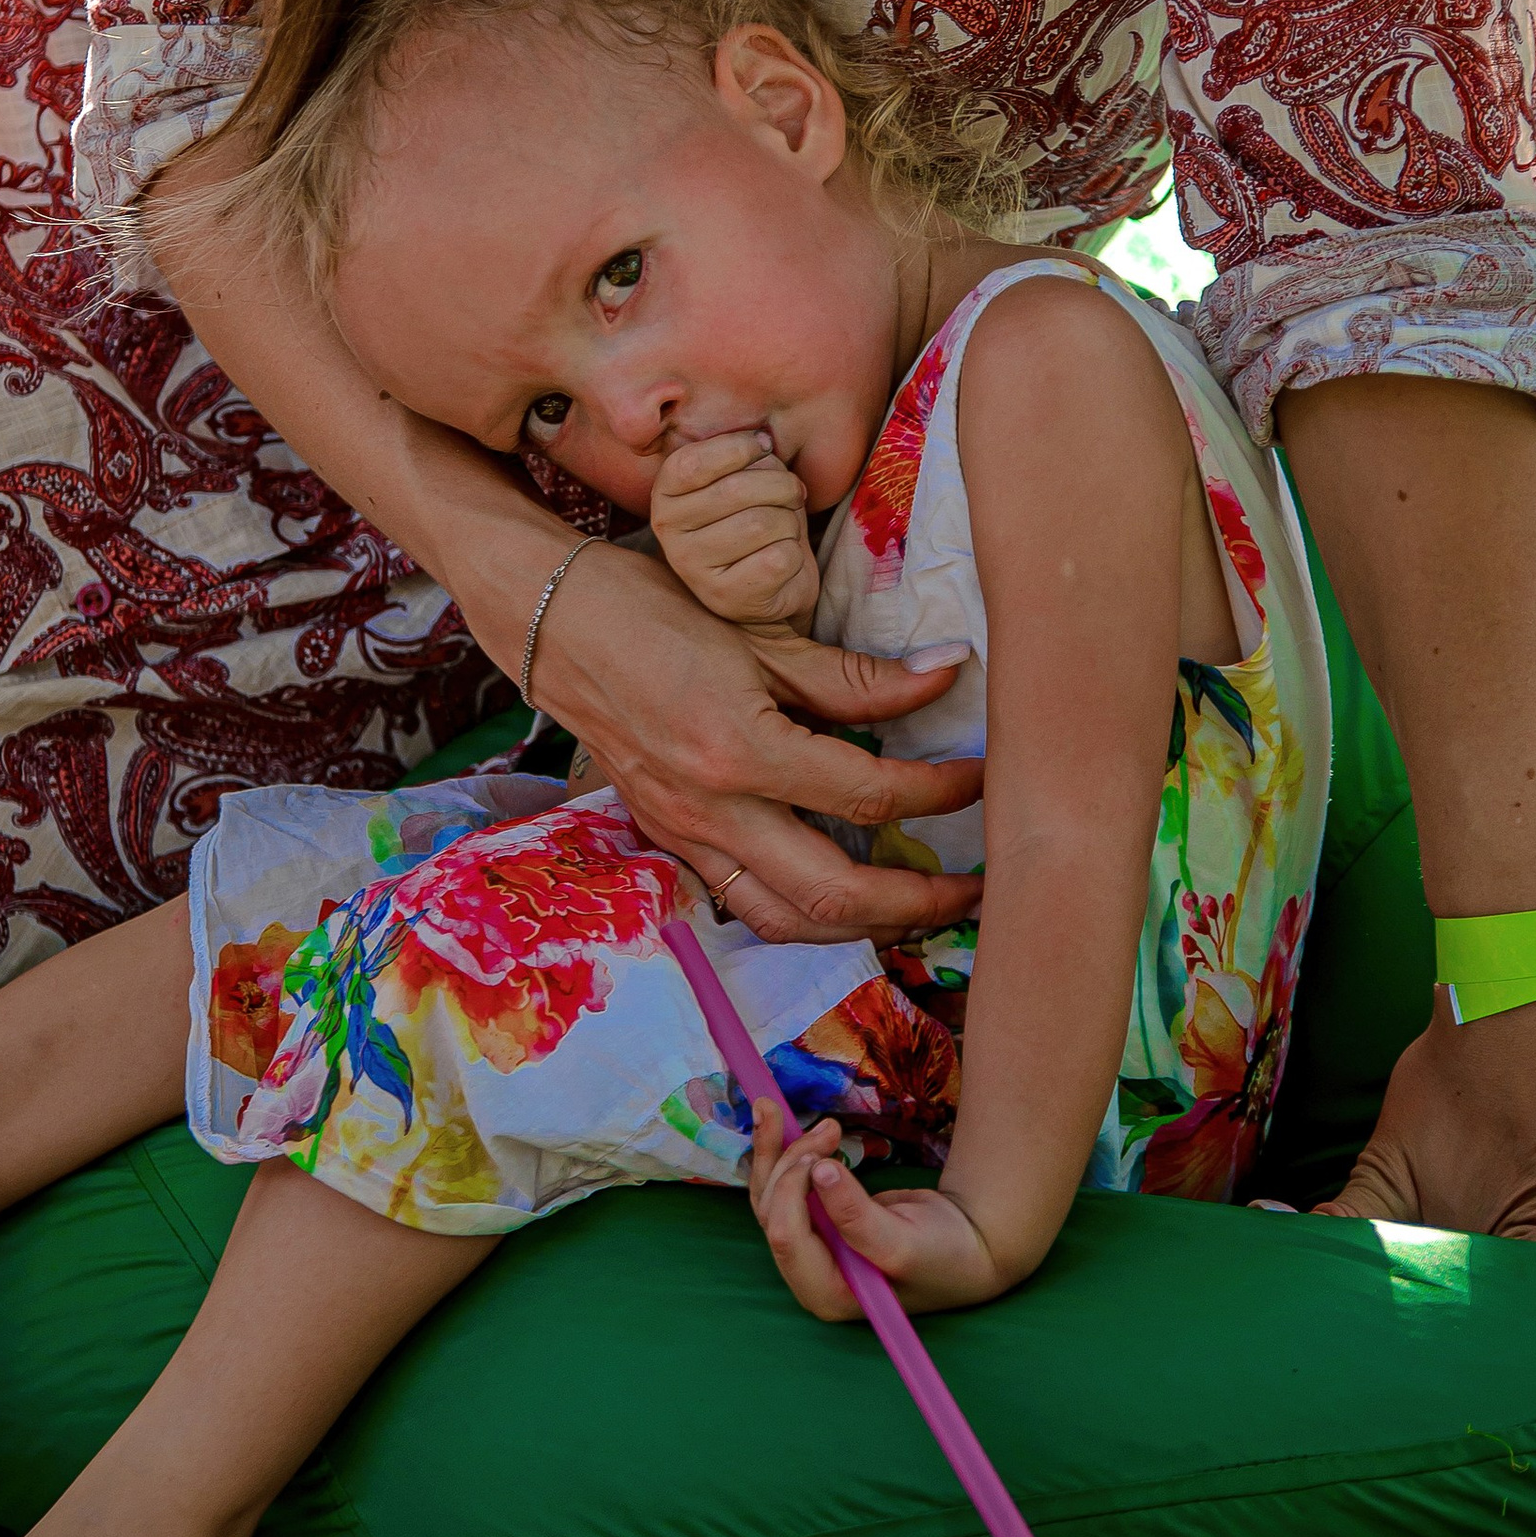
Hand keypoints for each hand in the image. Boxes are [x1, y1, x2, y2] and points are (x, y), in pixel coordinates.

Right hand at [530, 542, 979, 944]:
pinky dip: (800, 913)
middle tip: (976, 890)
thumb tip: (943, 677)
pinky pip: (743, 901)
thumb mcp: (761, 632)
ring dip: (861, 928)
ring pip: (785, 920)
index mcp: (739, 748)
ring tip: (916, 908)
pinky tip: (839, 895)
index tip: (982, 777)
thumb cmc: (654, 608)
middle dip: (917, 903)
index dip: (939, 791)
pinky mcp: (668, 838)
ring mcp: (684, 832)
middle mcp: (711, 808)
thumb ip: (854, 675)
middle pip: (835, 893)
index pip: (867, 794)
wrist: (553, 620)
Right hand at [649, 428, 820, 628]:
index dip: (739, 447)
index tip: (764, 448)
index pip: (695, 462)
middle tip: (793, 494)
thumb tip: (763, 445)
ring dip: (789, 522)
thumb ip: (745, 457)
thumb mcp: (742, 478)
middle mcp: (669, 532)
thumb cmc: (754, 520)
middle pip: (737, 490)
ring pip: (763, 524)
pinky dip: (794, 554)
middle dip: (782, 486)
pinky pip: (780, 558)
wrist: (767, 586)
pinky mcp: (727, 596)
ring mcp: (693, 569)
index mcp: (665, 495)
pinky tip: (782, 561)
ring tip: (784, 529)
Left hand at [749, 1099, 1016, 1315]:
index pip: (787, 1238)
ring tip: (776, 1108)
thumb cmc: (940, 1257)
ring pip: (768, 1195)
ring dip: (775, 1151)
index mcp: (824, 1291)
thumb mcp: (903, 1243)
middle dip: (791, 1164)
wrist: (963, 1245)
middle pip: (773, 1213)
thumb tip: (819, 1172)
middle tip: (831, 1129)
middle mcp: (807, 1272)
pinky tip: (772, 1119)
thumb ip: (857, 1216)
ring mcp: (809, 1245)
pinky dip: (776, 1152)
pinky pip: (781, 1185)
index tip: (826, 1157)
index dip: (793, 1192)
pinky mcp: (813, 1219)